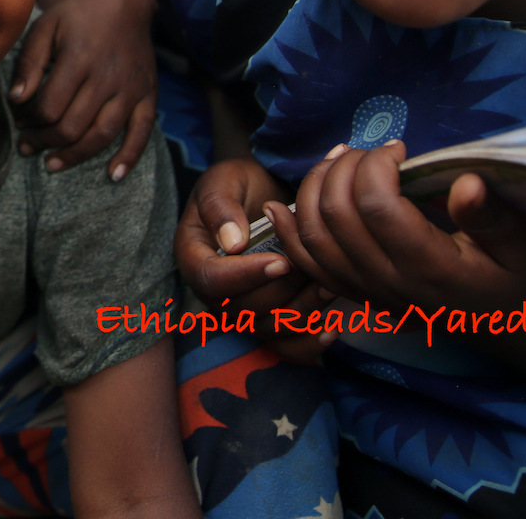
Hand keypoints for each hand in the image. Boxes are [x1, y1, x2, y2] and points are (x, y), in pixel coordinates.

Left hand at [11, 0, 156, 178]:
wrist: (123, 1)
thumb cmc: (77, 15)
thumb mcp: (45, 28)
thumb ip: (29, 63)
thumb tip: (17, 100)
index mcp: (79, 58)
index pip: (49, 106)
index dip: (29, 121)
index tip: (19, 122)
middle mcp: (107, 77)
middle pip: (72, 125)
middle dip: (44, 141)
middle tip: (27, 146)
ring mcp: (131, 88)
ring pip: (102, 134)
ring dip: (75, 155)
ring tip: (52, 163)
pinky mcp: (148, 94)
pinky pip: (142, 132)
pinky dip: (130, 157)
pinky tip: (113, 175)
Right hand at [175, 157, 330, 360]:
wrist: (261, 192)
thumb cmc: (239, 182)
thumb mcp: (224, 180)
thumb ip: (221, 207)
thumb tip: (233, 244)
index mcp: (193, 256)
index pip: (211, 280)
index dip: (246, 277)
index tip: (281, 261)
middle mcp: (213, 290)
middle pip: (241, 311)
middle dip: (280, 292)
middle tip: (311, 268)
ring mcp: (240, 308)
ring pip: (267, 329)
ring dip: (300, 313)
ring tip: (327, 287)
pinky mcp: (267, 318)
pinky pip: (284, 346)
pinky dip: (308, 344)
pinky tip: (332, 328)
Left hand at [267, 141, 525, 316]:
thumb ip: (490, 216)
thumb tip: (464, 183)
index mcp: (431, 267)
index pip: (375, 205)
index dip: (376, 165)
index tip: (401, 148)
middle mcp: (392, 284)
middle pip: (335, 217)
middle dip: (342, 170)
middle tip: (370, 151)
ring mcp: (373, 295)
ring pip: (315, 240)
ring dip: (313, 191)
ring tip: (337, 161)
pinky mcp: (366, 298)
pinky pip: (313, 268)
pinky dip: (291, 234)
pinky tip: (281, 206)